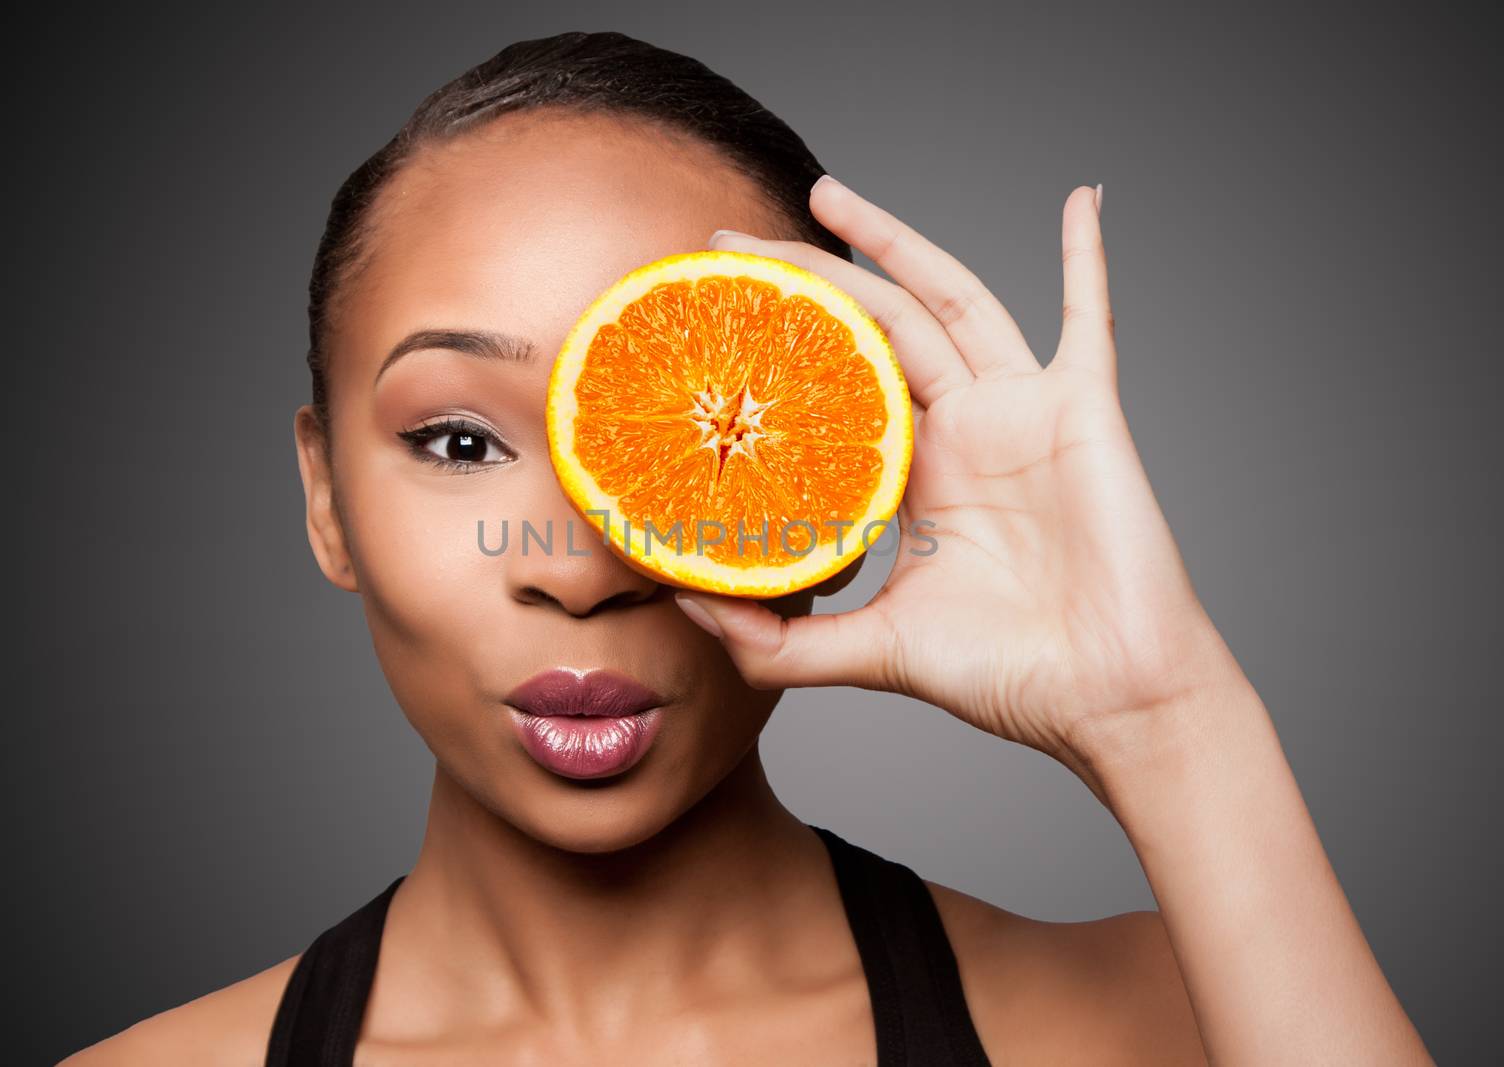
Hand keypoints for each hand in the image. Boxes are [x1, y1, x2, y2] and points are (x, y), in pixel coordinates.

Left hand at [675, 177, 1241, 774]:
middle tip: (735, 245)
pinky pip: (1088, 319)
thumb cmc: (1008, 675)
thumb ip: (782, 642)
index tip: (713, 324)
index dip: (776, 357)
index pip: (832, 390)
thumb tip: (689, 609)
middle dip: (807, 280)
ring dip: (895, 241)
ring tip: (829, 194)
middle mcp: (960, 432)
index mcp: (912, 477)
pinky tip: (1083, 200)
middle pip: (873, 328)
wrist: (1107, 697)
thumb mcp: (870, 651)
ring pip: (948, 300)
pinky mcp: (1082, 411)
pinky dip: (1087, 259)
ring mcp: (1020, 412)